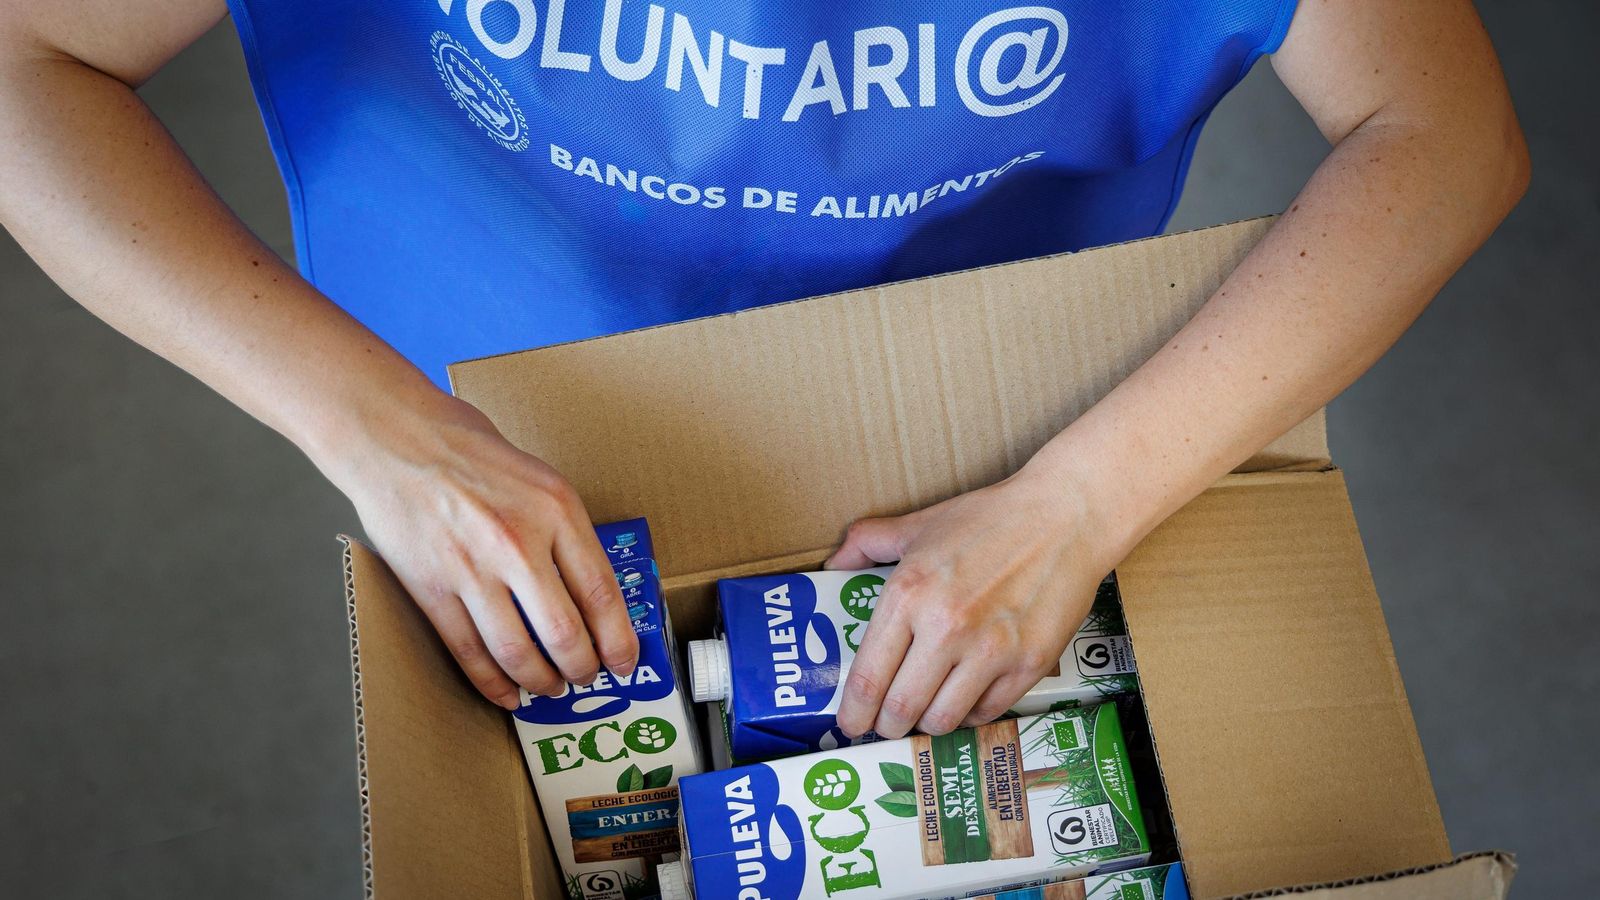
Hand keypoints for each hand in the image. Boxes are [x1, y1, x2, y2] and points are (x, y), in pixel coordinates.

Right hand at [329, 394, 635, 709]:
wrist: (394, 436)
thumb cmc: (467, 450)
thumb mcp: (539, 478)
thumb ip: (565, 531)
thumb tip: (591, 592)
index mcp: (556, 509)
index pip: (601, 593)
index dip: (618, 639)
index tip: (626, 661)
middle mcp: (517, 542)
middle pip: (565, 633)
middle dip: (583, 669)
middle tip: (588, 678)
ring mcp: (471, 568)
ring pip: (518, 652)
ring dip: (541, 682)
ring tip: (551, 689)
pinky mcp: (430, 587)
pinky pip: (469, 651)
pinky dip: (492, 683)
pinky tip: (506, 693)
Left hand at [826, 465, 1115, 738]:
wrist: (1064, 517)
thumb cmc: (990, 520)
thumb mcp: (920, 525)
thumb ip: (869, 542)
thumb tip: (833, 565)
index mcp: (908, 593)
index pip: (868, 676)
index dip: (854, 711)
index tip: (851, 723)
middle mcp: (945, 627)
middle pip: (900, 709)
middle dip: (888, 725)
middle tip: (887, 724)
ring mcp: (989, 650)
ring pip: (943, 719)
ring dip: (929, 723)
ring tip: (927, 711)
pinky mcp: (1028, 664)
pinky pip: (987, 712)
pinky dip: (971, 712)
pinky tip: (967, 697)